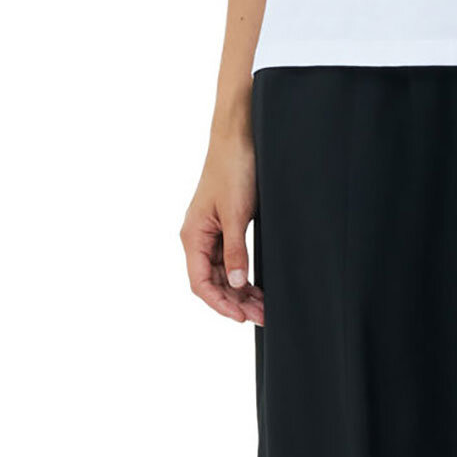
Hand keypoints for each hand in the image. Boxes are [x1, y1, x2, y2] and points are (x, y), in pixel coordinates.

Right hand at [181, 130, 262, 325]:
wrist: (238, 139)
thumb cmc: (233, 169)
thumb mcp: (236, 213)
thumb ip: (236, 250)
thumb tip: (237, 283)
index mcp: (193, 236)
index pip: (201, 283)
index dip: (220, 303)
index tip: (241, 317)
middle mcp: (198, 238)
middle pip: (213, 282)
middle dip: (235, 302)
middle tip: (262, 316)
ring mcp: (211, 234)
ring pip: (223, 274)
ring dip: (241, 292)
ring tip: (263, 308)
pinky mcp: (225, 227)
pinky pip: (231, 260)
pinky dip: (244, 276)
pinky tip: (257, 287)